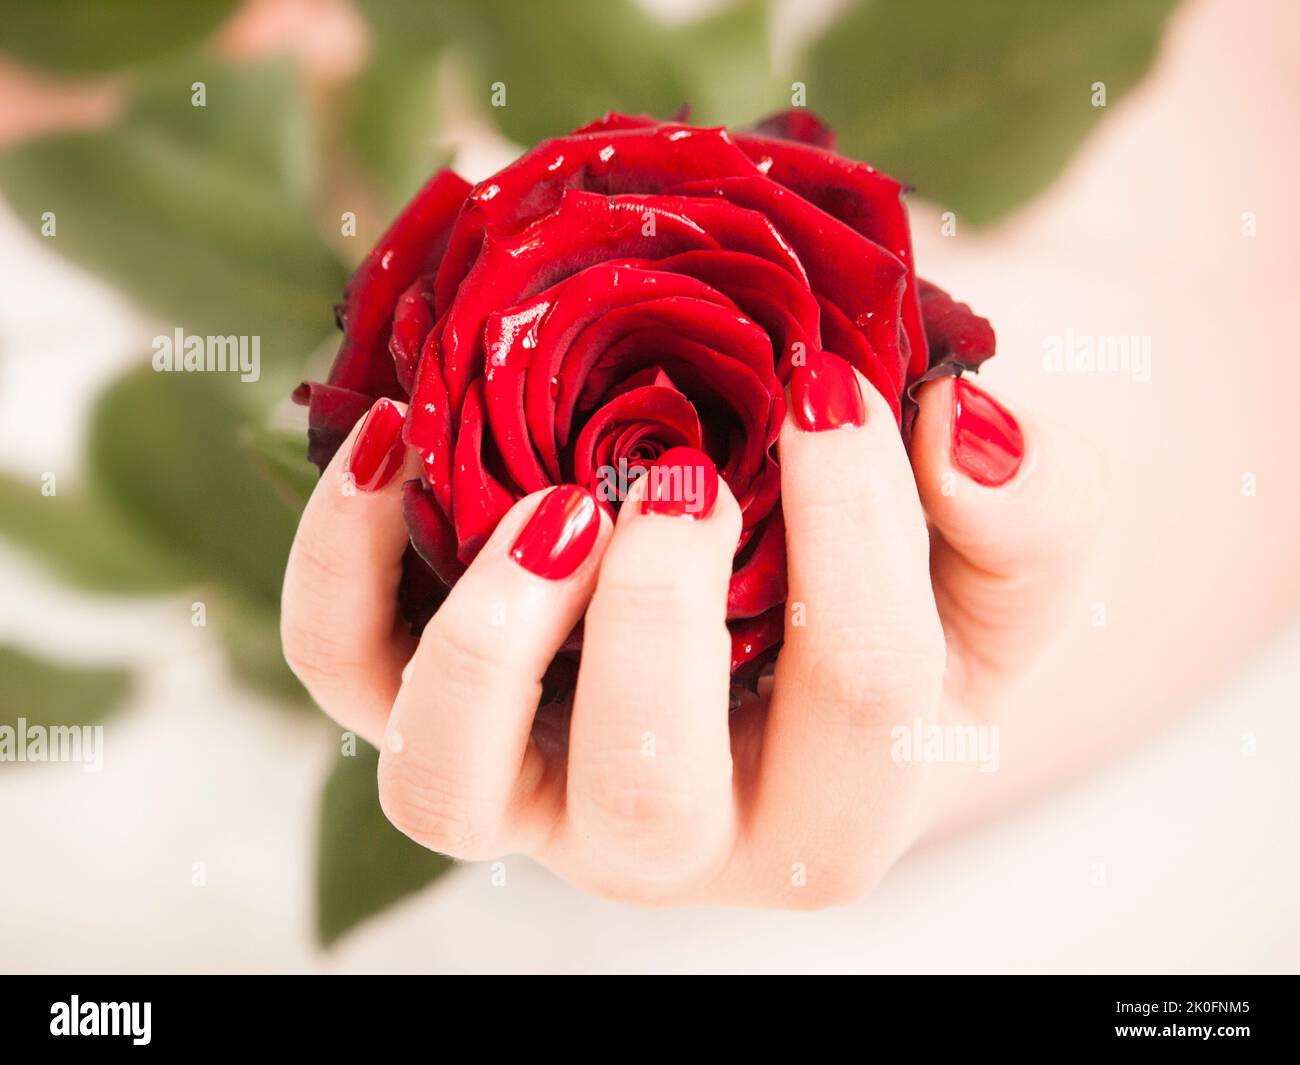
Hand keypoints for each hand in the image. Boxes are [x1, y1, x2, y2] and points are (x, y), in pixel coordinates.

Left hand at [281, 369, 1100, 906]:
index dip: (857, 526)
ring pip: (450, 790)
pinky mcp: (444, 712)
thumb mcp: (1011, 557)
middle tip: (686, 480)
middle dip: (659, 618)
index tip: (831, 387)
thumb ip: (1033, 512)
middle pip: (643, 799)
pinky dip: (339, 563)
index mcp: (843, 805)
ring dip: (484, 638)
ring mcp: (537, 791)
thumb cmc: (912, 587)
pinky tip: (391, 442)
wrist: (799, 602)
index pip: (865, 700)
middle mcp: (676, 837)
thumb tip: (961, 430)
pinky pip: (344, 672)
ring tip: (554, 502)